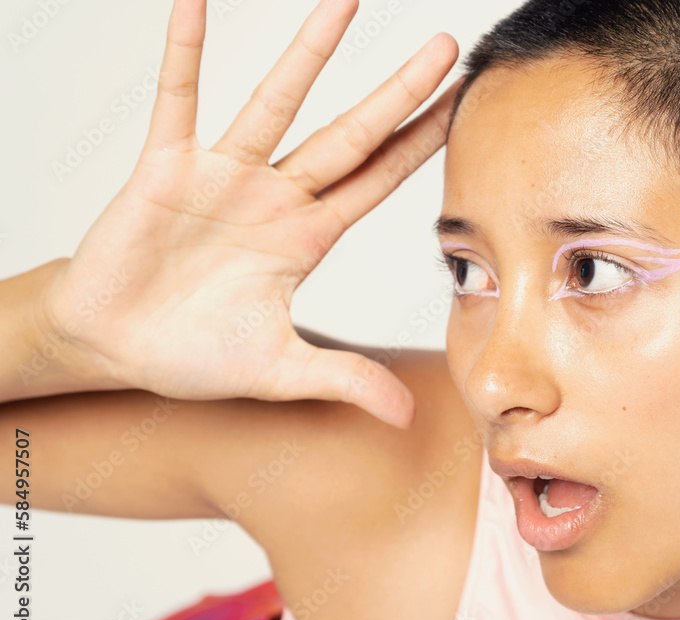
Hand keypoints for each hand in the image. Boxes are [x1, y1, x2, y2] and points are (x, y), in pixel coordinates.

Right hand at [40, 0, 459, 427]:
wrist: (115, 346)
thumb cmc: (193, 353)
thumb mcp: (278, 371)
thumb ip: (341, 381)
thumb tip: (404, 419)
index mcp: (307, 237)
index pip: (380, 182)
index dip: (422, 147)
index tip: (464, 110)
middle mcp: (276, 196)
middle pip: (350, 134)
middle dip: (398, 93)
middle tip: (446, 46)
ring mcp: (223, 176)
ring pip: (277, 103)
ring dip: (311, 53)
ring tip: (348, 1)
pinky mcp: (164, 169)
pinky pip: (178, 100)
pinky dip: (184, 54)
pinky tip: (195, 4)